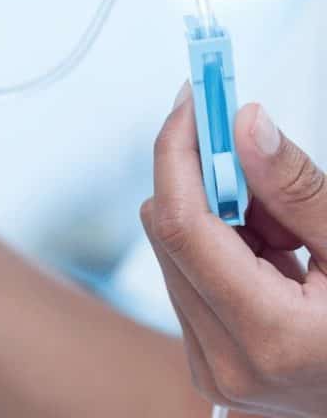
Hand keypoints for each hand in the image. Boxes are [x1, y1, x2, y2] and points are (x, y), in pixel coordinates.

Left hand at [142, 84, 326, 416]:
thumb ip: (298, 189)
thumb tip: (245, 124)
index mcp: (268, 337)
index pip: (180, 224)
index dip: (178, 151)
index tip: (191, 99)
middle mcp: (225, 361)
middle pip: (168, 232)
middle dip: (204, 177)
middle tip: (249, 144)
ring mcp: (212, 368)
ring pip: (173, 250)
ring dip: (218, 215)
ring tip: (289, 228)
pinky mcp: (208, 362)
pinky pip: (189, 276)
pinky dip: (223, 246)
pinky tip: (277, 253)